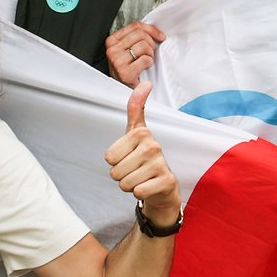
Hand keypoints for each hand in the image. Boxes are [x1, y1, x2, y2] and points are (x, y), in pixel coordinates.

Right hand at [104, 21, 164, 87]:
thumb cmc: (129, 69)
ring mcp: (117, 61)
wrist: (123, 90)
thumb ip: (137, 37)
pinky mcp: (125, 72)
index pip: (135, 26)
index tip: (160, 36)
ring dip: (150, 54)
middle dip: (151, 43)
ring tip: (146, 61)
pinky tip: (144, 68)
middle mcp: (112, 50)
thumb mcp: (128, 49)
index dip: (151, 30)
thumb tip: (155, 30)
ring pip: (144, 46)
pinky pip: (146, 59)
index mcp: (112, 40)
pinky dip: (149, 63)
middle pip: (141, 34)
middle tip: (150, 53)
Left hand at [105, 79, 180, 227]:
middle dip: (121, 175)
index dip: (114, 162)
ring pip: (125, 183)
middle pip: (115, 171)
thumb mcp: (136, 132)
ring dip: (130, 185)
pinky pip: (138, 192)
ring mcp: (161, 163)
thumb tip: (146, 83)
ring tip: (141, 178)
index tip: (127, 157)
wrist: (163, 186)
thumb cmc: (144, 158)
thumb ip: (135, 108)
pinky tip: (148, 187)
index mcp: (141, 132)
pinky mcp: (167, 180)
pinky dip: (140, 193)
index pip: (109, 157)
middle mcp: (153, 145)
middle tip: (134, 171)